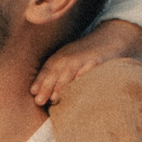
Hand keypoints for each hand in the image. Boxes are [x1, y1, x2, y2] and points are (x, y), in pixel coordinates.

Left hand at [27, 17, 141, 111]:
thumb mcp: (65, 62)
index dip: (40, 82)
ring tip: (55, 98)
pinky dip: (84, 78)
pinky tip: (78, 87)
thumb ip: (50, 76)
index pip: (47, 70)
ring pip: (70, 73)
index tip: (33, 94)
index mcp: (59, 58)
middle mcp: (69, 57)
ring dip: (62, 85)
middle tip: (39, 101)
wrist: (108, 40)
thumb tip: (33, 93)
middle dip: (47, 86)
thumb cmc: (82, 57)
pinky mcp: (98, 62)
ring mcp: (83, 59)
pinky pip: (90, 71)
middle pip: (56, 72)